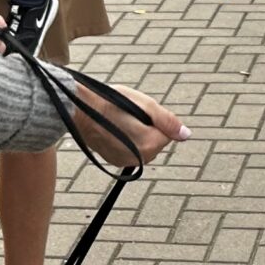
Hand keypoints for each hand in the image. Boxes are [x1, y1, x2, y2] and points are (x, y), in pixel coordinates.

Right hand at [67, 80, 188, 166]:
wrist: (78, 110)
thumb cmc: (110, 103)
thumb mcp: (144, 105)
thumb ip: (168, 122)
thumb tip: (186, 134)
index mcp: (149, 145)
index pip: (167, 133)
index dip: (155, 119)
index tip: (139, 111)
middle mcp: (139, 159)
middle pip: (156, 141)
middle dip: (148, 128)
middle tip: (129, 114)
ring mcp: (124, 161)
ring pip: (143, 146)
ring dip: (137, 134)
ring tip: (119, 120)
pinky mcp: (114, 161)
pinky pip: (130, 151)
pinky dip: (126, 140)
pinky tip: (113, 129)